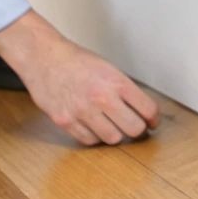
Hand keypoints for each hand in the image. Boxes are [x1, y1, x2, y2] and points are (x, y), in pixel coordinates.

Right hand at [0, 10, 159, 144]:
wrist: (43, 57)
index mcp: (116, 81)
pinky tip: (92, 125)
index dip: (153, 119)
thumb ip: (124, 90)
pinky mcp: (65, 121)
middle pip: (134, 129)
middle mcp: (101, 97)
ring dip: (115, 134)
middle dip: (137, 130)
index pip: (148, 109)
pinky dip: (94, 136)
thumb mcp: (108, 68)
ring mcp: (82, 111)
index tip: (152, 122)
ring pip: (113, 139)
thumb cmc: (76, 61)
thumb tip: (143, 112)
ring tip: (110, 125)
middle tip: (133, 126)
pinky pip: (89, 141)